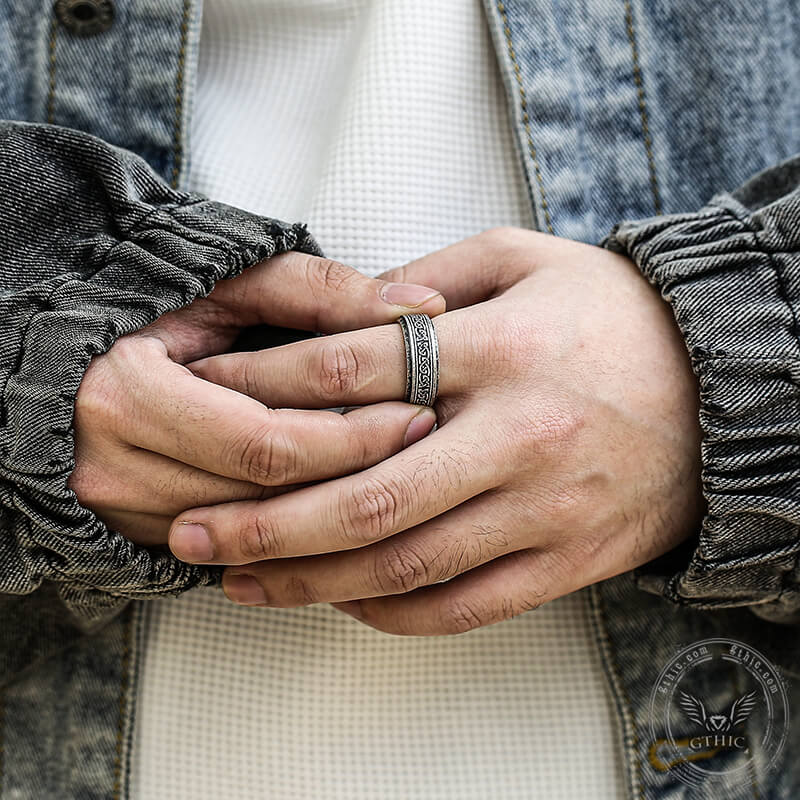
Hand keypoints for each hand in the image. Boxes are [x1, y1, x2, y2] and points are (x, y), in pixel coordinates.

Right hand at [68, 252, 443, 546]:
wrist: (69, 357)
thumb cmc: (156, 307)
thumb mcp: (230, 285)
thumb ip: (321, 290)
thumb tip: (420, 306)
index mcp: (127, 396)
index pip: (266, 445)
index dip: (351, 438)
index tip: (417, 414)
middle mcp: (111, 468)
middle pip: (264, 500)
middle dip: (354, 477)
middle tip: (423, 443)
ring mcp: (117, 512)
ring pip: (252, 535)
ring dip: (327, 509)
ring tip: (395, 469)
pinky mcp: (133, 533)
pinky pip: (230, 547)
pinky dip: (288, 528)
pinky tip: (337, 499)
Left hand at [173, 228, 704, 633]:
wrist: (723, 387)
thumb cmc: (613, 316)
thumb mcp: (528, 260)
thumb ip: (433, 280)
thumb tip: (350, 315)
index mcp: (503, 347)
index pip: (356, 370)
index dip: (267, 385)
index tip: (207, 397)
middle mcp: (519, 434)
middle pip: (366, 491)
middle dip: (264, 519)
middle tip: (190, 531)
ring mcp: (545, 508)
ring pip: (407, 563)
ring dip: (311, 579)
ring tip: (240, 581)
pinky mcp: (568, 560)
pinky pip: (465, 605)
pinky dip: (391, 611)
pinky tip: (341, 598)